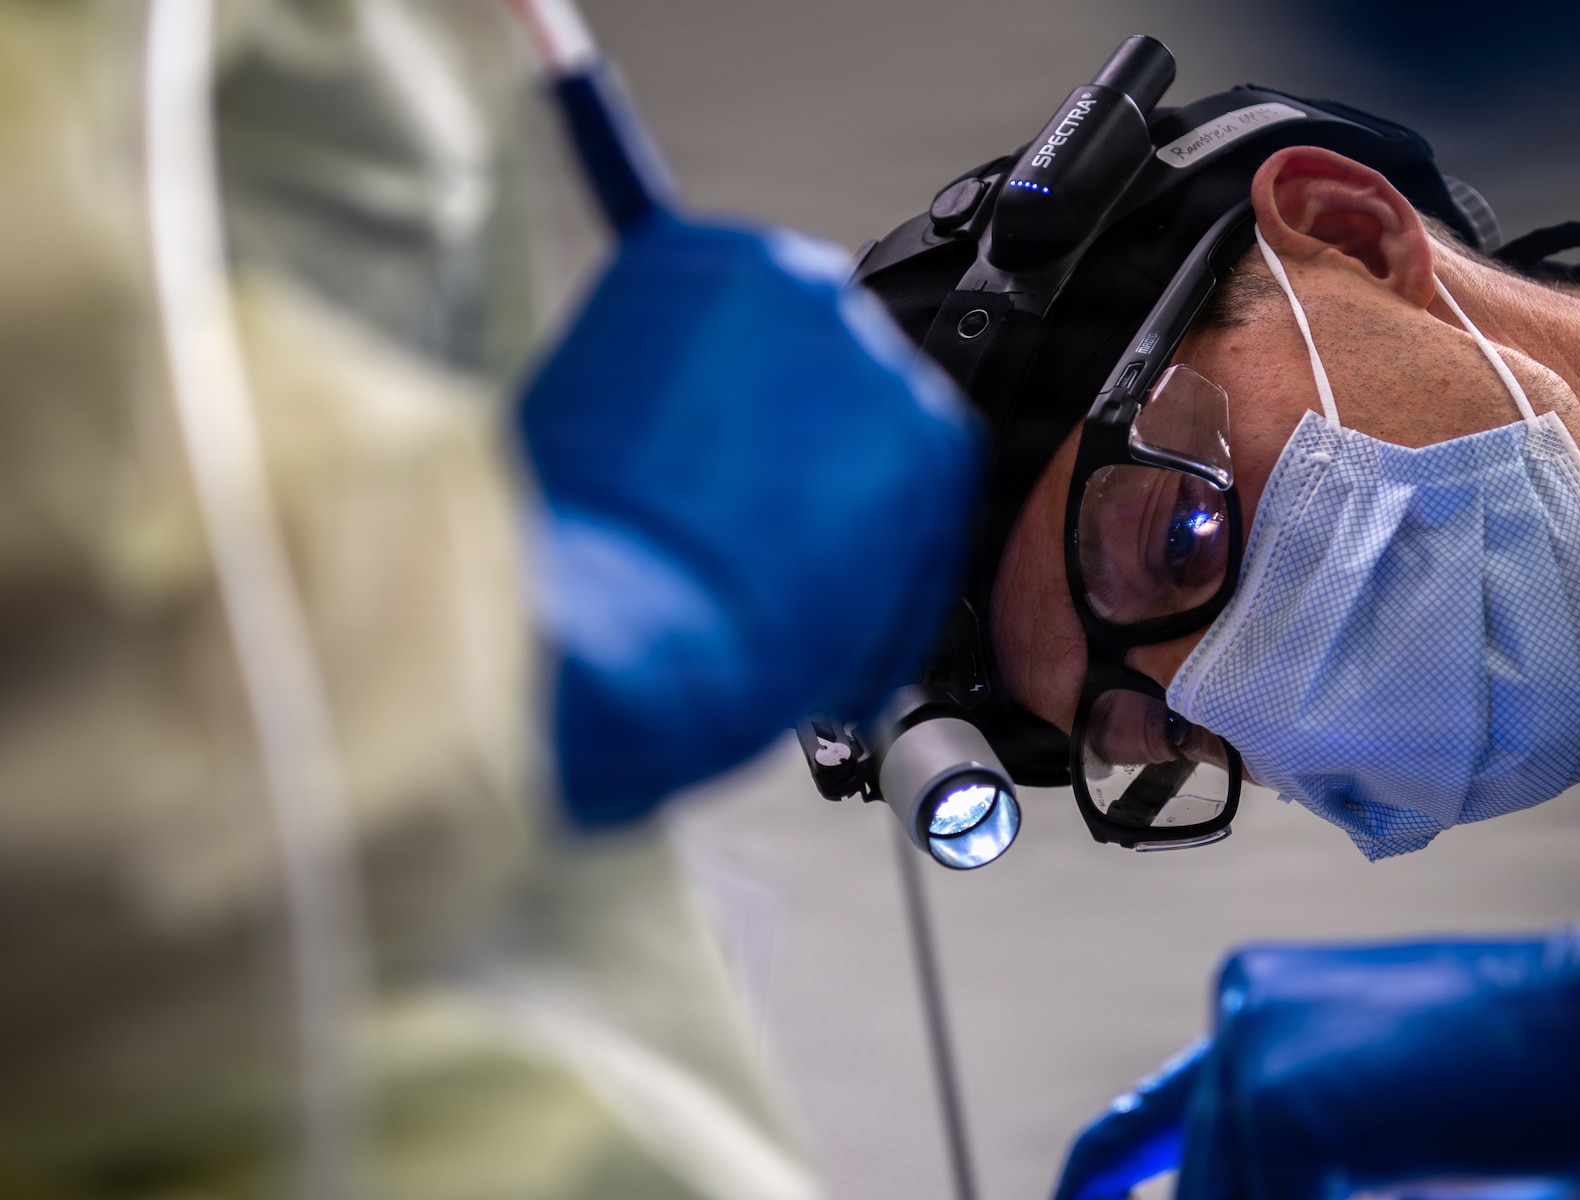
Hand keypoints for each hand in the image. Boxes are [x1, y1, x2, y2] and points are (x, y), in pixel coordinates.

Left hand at [520, 212, 978, 822]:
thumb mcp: (847, 630)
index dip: (832, 495)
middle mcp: (870, 347)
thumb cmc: (728, 655)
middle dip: (779, 433)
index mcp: (929, 441)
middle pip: (823, 375)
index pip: (890, 442)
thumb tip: (818, 550)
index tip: (798, 527)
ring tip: (668, 457)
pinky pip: (664, 239)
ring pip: (754, 321)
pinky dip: (633, 211)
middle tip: (722, 499)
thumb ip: (858, 563)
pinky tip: (589, 102)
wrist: (621, 639)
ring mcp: (778, 293)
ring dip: (724, 372)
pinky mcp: (680, 257)